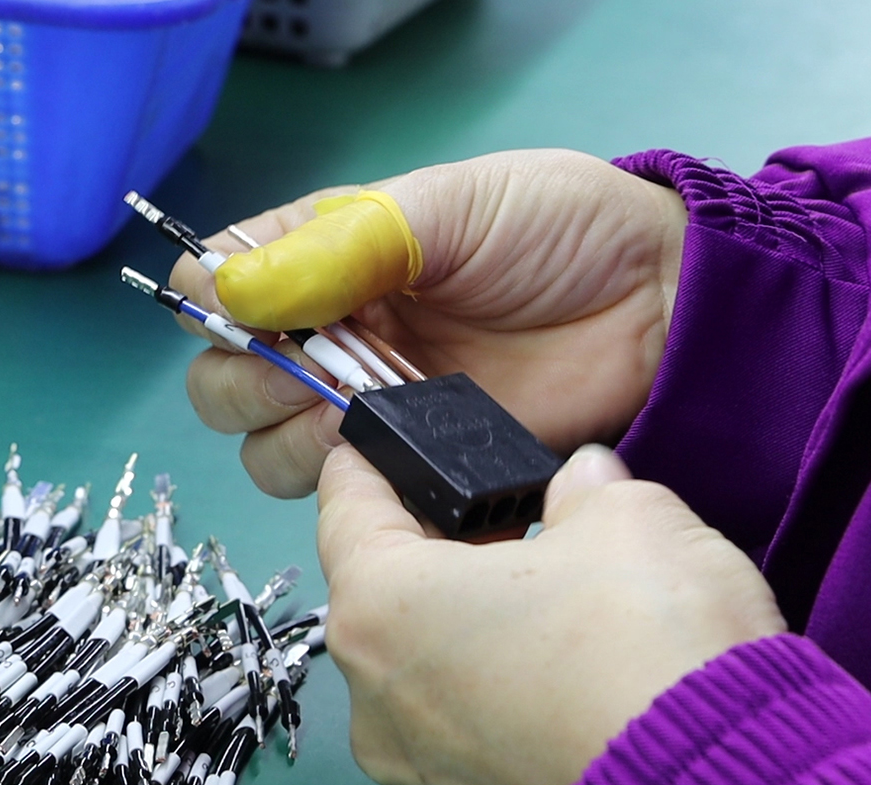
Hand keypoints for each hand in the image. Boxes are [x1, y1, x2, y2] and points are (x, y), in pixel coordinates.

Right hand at [172, 150, 688, 496]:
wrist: (657, 310)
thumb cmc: (563, 233)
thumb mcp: (451, 208)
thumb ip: (340, 244)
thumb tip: (232, 287)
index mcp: (326, 255)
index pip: (217, 279)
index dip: (213, 300)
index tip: (251, 311)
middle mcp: (330, 332)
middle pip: (220, 377)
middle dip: (244, 380)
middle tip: (315, 365)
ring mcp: (365, 402)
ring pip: (263, 446)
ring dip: (287, 433)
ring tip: (356, 406)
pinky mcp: (409, 459)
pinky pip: (336, 489)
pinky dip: (341, 477)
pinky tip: (387, 443)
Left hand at [317, 444, 785, 784]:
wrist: (724, 783)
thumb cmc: (646, 640)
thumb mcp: (623, 516)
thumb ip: (583, 488)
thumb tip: (583, 482)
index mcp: (380, 604)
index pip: (345, 504)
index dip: (369, 459)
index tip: (383, 437)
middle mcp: (375, 692)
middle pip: (377, 584)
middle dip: (428, 535)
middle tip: (491, 502)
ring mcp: (416, 757)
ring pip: (415, 652)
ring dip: (458, 607)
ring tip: (532, 573)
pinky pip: (454, 710)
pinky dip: (485, 672)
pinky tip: (549, 649)